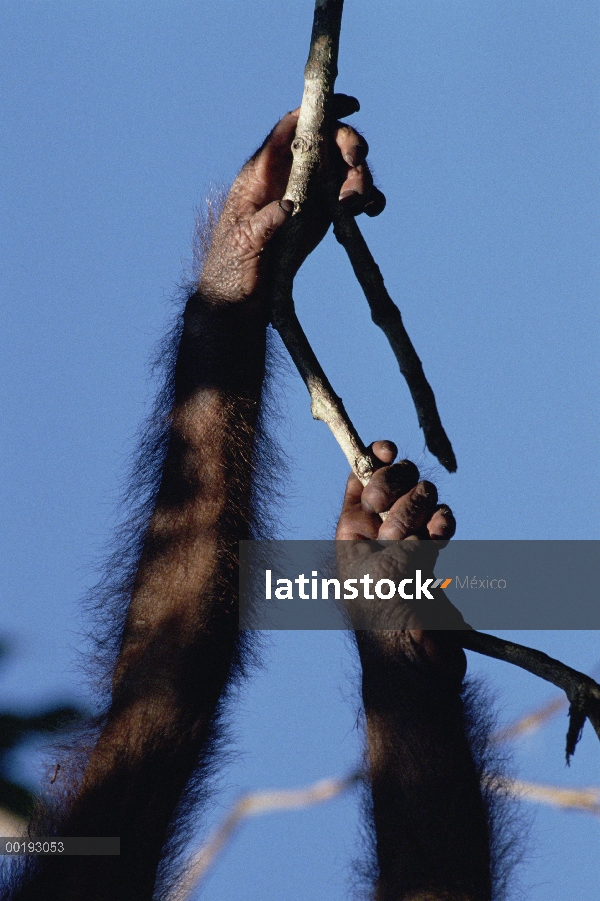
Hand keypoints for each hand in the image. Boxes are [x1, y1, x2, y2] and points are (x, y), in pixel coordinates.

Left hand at [200, 94, 385, 305]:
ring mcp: (307, 195)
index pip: (291, 128)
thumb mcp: (243, 244)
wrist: (240, 299)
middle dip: (348, 143)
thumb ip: (264, 223)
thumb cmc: (231, 268)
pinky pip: (350, 198)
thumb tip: (289, 205)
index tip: (348, 105)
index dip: (319, 110)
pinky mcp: (321, 217)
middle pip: (325, 142)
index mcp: (262, 173)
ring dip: (361, 177)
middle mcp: (288, 177)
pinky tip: (371, 211)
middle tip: (358, 161)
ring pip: (343, 169)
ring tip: (362, 203)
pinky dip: (367, 199)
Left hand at [336, 440, 467, 676]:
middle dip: (401, 487)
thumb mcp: (373, 564)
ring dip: (423, 509)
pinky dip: (443, 524)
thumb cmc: (384, 615)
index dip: (374, 457)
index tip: (388, 450)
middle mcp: (377, 530)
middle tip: (395, 518)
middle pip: (395, 479)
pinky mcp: (434, 554)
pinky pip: (443, 522)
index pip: (360, 476)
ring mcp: (407, 541)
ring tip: (420, 539)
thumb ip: (384, 520)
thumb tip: (396, 492)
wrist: (416, 661)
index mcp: (350, 529)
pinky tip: (440, 538)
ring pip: (423, 498)